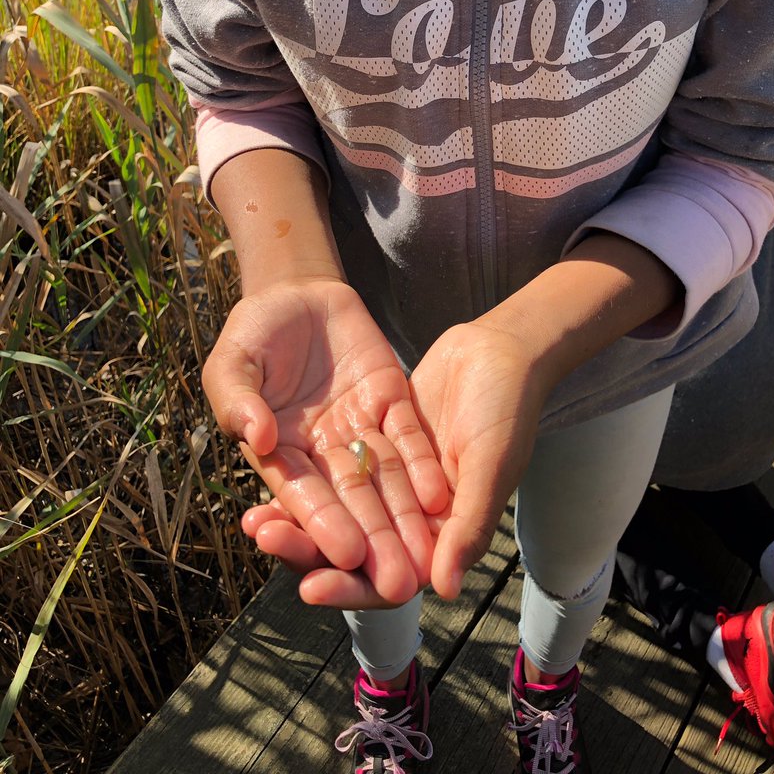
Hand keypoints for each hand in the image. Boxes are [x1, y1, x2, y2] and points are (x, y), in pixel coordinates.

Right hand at [202, 278, 448, 603]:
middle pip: (352, 501)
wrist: (297, 291)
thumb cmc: (254, 330)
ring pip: (386, 480)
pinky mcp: (390, 400)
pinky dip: (424, 467)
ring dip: (405, 520)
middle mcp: (323, 451)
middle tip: (398, 583)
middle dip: (375, 541)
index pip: (303, 494)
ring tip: (427, 558)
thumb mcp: (233, 361)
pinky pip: (409, 438)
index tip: (345, 554)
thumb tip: (257, 437)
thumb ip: (238, 399)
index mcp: (279, 451)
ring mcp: (359, 428)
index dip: (323, 524)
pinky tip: (441, 498)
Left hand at [240, 320, 545, 606]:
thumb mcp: (492, 465)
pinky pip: (337, 465)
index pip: (389, 578)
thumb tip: (441, 588)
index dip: (350, 587)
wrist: (503, 348)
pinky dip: (309, 472)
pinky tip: (270, 465)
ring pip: (339, 506)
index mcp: (444, 533)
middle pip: (354, 546)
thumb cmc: (509, 409)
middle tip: (263, 537)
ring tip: (254, 517)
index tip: (310, 586)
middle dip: (308, 548)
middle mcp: (414, 515)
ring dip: (299, 514)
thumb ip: (468, 525)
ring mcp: (392, 478)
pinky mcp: (377, 442)